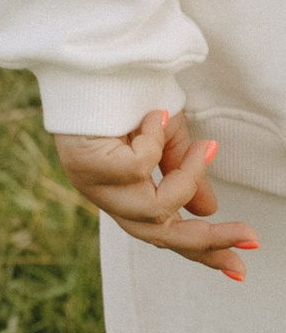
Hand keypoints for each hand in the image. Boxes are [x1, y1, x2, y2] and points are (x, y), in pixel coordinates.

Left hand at [56, 109, 258, 280]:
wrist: (95, 64)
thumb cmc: (128, 101)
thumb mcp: (170, 142)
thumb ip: (186, 177)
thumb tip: (208, 211)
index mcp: (125, 195)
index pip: (166, 234)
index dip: (202, 252)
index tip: (240, 268)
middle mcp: (107, 196)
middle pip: (160, 235)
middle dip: (209, 239)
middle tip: (249, 234)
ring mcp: (92, 183)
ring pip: (153, 208)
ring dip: (187, 178)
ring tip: (202, 147)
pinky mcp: (84, 165)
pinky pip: (136, 168)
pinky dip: (154, 142)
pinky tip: (154, 117)